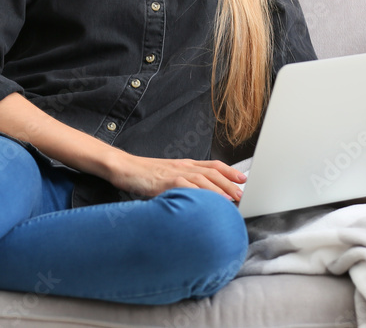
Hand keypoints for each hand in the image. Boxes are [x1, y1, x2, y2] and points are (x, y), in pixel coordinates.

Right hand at [106, 153, 245, 201]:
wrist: (123, 167)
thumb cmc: (142, 175)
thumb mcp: (166, 178)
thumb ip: (181, 185)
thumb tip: (197, 198)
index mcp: (183, 165)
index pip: (212, 165)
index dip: (229, 171)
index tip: (242, 179)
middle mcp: (182, 166)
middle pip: (211, 172)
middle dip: (229, 182)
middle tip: (242, 194)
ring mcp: (173, 172)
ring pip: (202, 178)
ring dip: (219, 189)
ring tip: (231, 199)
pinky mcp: (164, 181)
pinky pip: (184, 186)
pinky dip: (198, 193)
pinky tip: (206, 201)